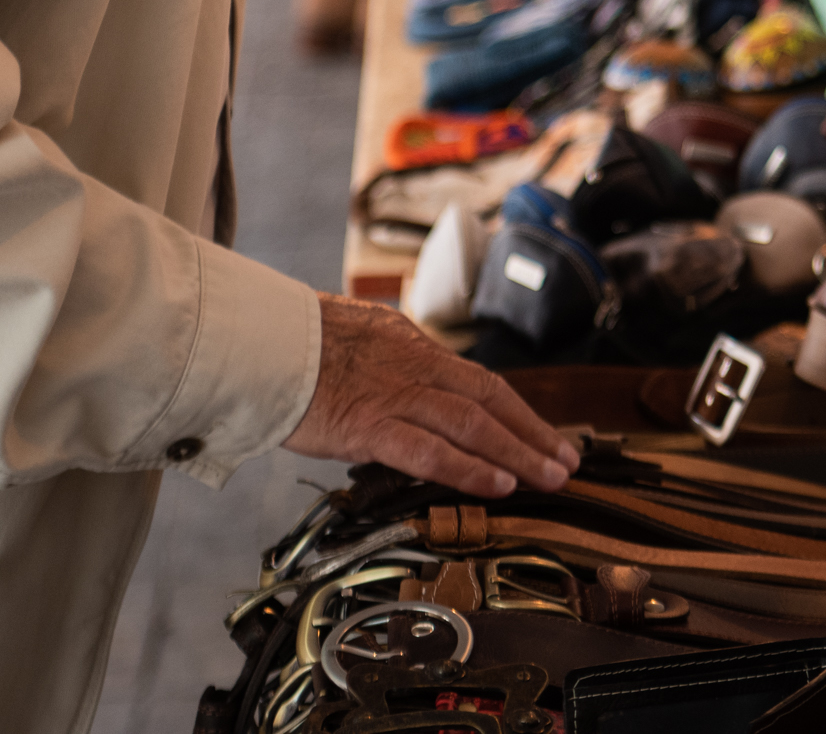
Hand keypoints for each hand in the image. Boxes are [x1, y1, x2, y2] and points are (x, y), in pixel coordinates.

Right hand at [283, 294, 580, 497]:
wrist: (258, 341)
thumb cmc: (297, 343)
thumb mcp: (360, 340)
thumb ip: (391, 365)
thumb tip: (413, 386)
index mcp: (415, 349)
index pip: (480, 382)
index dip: (518, 410)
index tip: (545, 434)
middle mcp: (416, 367)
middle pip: (491, 400)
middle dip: (533, 433)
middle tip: (566, 461)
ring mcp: (396, 396)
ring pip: (473, 425)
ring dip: (518, 453)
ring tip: (549, 477)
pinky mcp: (371, 425)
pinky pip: (431, 450)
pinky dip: (469, 468)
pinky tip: (499, 485)